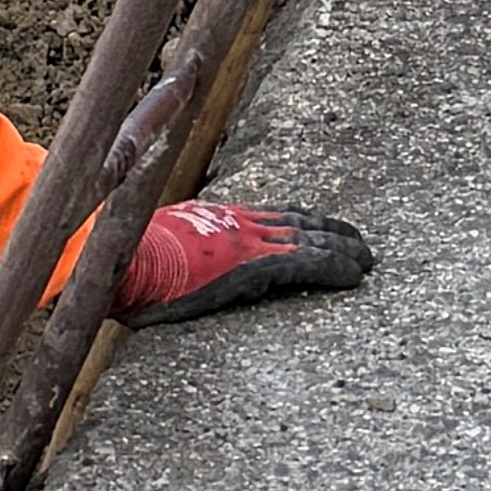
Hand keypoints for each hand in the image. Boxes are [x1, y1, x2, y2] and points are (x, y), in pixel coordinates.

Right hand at [114, 198, 373, 325]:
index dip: (296, 221)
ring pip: (309, 239)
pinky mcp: (257, 264)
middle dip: (328, 230)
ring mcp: (248, 241)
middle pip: (294, 221)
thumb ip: (171, 258)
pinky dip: (335, 267)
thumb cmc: (123, 265)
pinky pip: (307, 262)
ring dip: (342, 249)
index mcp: (211, 218)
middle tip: (356, 240)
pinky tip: (356, 274)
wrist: (122, 262)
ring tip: (367, 260)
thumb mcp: (149, 252)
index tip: (316, 226)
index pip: (266, 215)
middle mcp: (235, 223)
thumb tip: (164, 274)